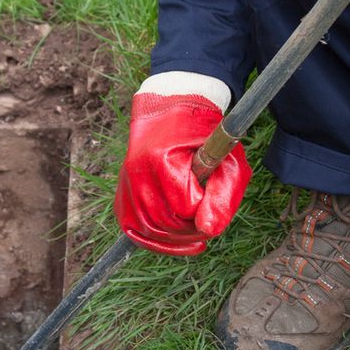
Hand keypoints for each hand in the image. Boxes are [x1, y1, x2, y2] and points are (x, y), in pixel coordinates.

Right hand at [115, 93, 250, 255]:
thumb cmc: (204, 136)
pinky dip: (153, 239)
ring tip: (194, 227)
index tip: (213, 195)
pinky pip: (133, 228)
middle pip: (164, 223)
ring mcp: (126, 183)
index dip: (204, 208)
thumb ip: (223, 196)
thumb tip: (208, 230)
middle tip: (208, 217)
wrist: (170, 110)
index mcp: (162, 159)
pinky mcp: (122, 193)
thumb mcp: (227, 160)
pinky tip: (174, 237)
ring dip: (175, 237)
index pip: (185, 207)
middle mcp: (138, 172)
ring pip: (148, 230)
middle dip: (191, 228)